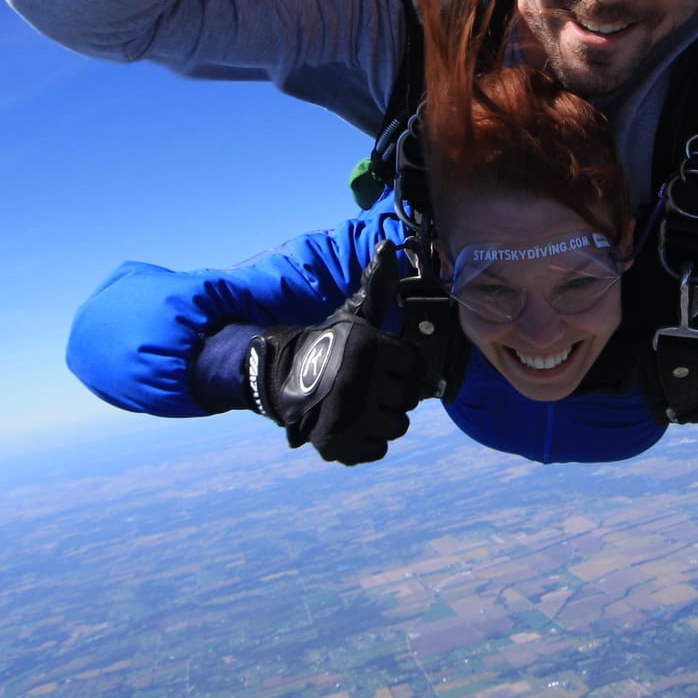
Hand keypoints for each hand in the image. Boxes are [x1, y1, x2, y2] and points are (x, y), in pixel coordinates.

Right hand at [245, 242, 425, 464]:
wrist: (282, 378)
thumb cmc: (328, 345)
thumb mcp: (352, 317)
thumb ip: (377, 289)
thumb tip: (387, 248)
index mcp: (370, 351)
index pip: (415, 368)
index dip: (403, 367)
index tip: (384, 364)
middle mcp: (361, 385)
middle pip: (408, 401)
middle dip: (393, 393)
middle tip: (370, 385)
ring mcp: (349, 419)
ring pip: (396, 427)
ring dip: (383, 418)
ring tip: (362, 405)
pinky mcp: (338, 446)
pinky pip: (377, 450)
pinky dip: (367, 441)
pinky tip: (353, 424)